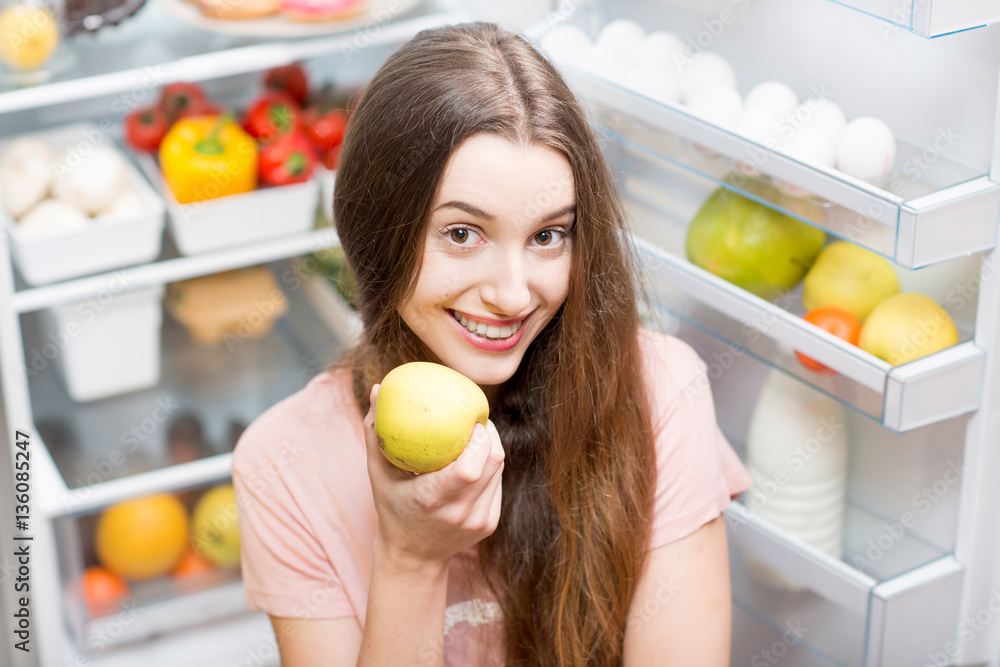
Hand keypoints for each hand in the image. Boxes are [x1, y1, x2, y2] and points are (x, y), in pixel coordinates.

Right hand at [364, 384, 504, 571]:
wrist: (412, 556)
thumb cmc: (391, 506)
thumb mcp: (377, 472)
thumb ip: (375, 432)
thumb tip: (376, 388)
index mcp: (433, 500)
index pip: (470, 468)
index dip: (479, 439)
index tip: (469, 420)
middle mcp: (460, 513)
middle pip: (492, 463)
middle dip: (489, 435)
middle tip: (475, 420)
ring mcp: (478, 521)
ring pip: (499, 470)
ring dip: (491, 448)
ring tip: (477, 433)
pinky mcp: (490, 523)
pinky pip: (497, 483)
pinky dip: (489, 466)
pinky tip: (477, 456)